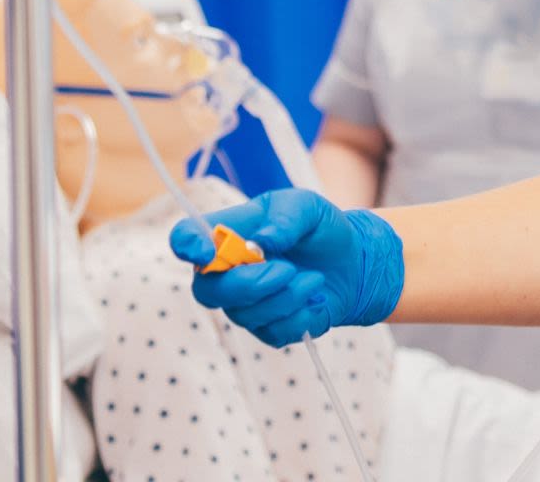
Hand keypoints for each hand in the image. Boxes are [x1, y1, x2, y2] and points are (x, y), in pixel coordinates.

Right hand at [170, 189, 403, 347]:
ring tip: (314, 278)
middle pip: (207, 290)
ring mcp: (243, 304)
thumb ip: (285, 218)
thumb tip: (261, 242)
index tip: (205, 251)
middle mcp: (226, 272)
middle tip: (288, 270)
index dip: (186, 245)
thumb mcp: (308, 207)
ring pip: (244, 314)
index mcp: (228, 233)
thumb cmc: (319, 229)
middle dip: (250, 283)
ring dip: (286, 296)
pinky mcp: (266, 328)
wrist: (353, 262)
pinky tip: (315, 299)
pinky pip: (272, 332)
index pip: (186, 238)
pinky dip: (300, 315)